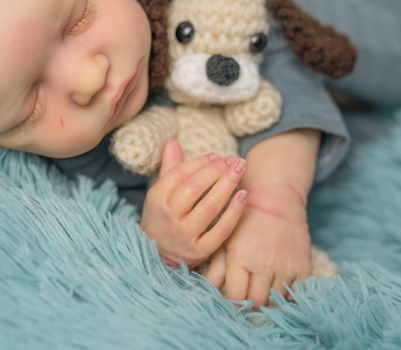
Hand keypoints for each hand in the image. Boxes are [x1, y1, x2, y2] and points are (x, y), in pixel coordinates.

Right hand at [140, 140, 248, 268]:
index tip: (217, 155)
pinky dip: (234, 212)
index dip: (199, 163)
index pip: (178, 175)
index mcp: (157, 199)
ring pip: (209, 206)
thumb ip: (169, 168)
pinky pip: (221, 230)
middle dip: (216, 170)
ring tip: (240, 169)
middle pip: (194, 188)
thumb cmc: (162, 219)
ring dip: (227, 184)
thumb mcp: (159, 195)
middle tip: (232, 160)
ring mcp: (185, 235)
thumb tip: (173, 142)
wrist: (157, 259)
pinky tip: (244, 195)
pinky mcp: (200, 251)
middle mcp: (169, 217)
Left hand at [204, 184, 311, 307]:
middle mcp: (263, 266)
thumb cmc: (245, 221)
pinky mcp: (302, 267)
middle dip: (251, 300)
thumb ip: (216, 266)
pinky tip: (279, 281)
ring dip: (269, 296)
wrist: (276, 200)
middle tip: (250, 291)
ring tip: (264, 284)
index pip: (236, 296)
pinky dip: (287, 291)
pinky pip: (295, 292)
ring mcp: (284, 267)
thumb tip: (211, 289)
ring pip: (275, 299)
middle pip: (256, 301)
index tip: (235, 295)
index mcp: (240, 259)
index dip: (234, 299)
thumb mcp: (225, 240)